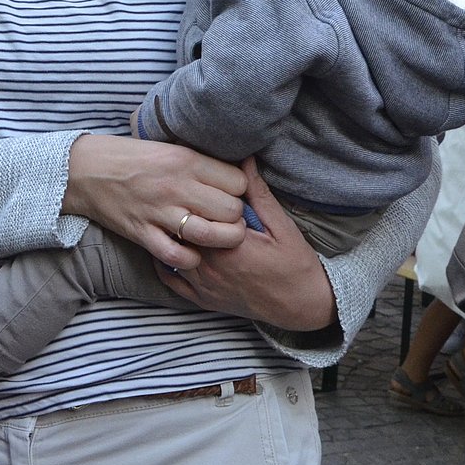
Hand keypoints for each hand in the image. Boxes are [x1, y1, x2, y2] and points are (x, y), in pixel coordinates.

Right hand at [63, 134, 247, 270]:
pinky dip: (190, 259)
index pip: (238, 182)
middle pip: (231, 210)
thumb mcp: (168, 147)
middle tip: (227, 218)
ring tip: (221, 238)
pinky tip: (192, 252)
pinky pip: (177, 255)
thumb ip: (199, 161)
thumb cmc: (129, 156)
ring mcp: (159, 211)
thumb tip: (234, 173)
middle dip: (235, 217)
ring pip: (211, 235)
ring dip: (222, 241)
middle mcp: (176, 185)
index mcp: (186, 160)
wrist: (84, 170)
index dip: (240, 191)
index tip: (233, 195)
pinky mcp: (142, 233)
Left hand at [157, 161, 336, 333]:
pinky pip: (171, 280)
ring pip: (171, 254)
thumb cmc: (293, 263)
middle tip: (177, 197)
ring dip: (170, 236)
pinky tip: (168, 247)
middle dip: (178, 214)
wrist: (300, 304)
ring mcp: (204, 286)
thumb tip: (245, 159)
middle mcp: (211, 267)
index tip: (190, 185)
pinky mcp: (202, 299)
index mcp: (229, 246)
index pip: (194, 213)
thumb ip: (258, 193)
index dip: (190, 198)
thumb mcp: (280, 224)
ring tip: (172, 218)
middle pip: (178, 232)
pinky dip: (164, 263)